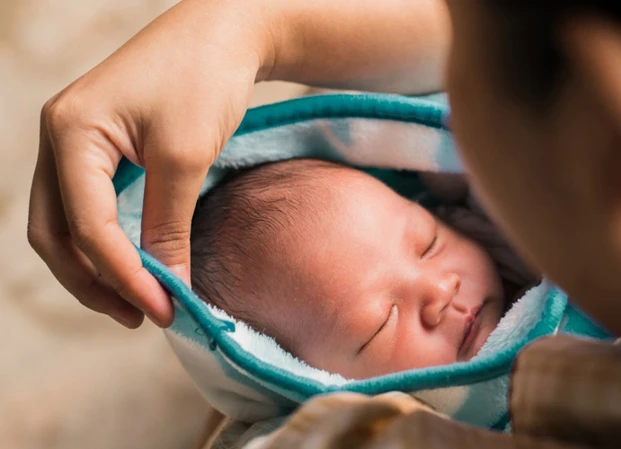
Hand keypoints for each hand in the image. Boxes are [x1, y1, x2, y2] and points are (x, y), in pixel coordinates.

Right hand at [28, 0, 268, 327]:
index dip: (123, 276)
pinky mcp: (99, 148)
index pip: (86, 226)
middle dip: (94, 282)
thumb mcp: (186, 157)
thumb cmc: (204, 78)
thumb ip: (169, 225)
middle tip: (141, 317)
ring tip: (140, 302)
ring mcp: (74, 143)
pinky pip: (87, 207)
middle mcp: (58, 138)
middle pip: (56, 233)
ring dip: (98, 268)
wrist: (223, 32)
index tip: (164, 311)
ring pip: (66, 224)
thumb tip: (167, 288)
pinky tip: (138, 265)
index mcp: (69, 132)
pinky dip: (108, 242)